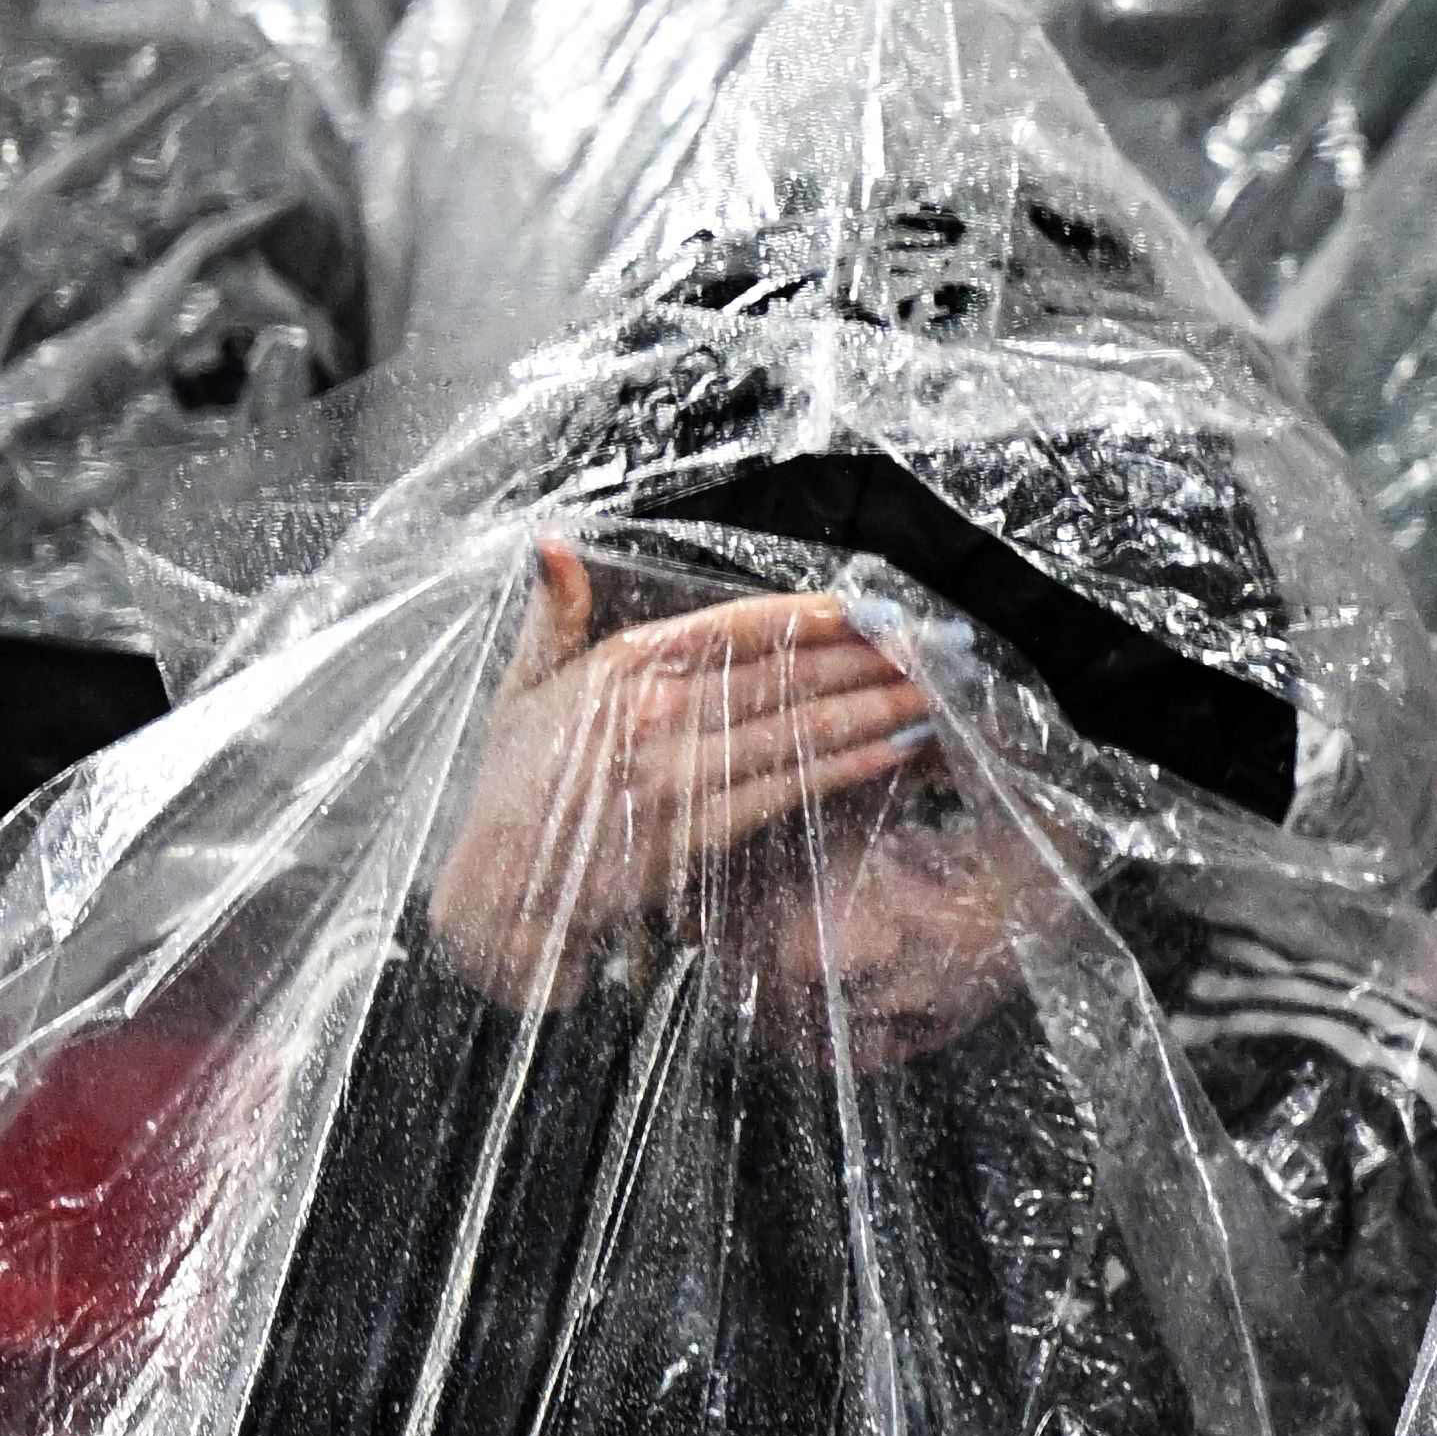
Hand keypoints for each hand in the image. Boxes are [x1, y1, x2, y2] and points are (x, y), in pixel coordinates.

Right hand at [423, 545, 941, 1006]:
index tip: (872, 606)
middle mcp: (657, 712)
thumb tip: (554, 542)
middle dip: (868, 657)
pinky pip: (792, 788)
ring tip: (936, 691)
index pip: (740, 627)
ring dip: (878, 707)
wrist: (500, 892)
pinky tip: (898, 749)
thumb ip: (553, 612)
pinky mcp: (699, 833)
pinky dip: (851, 766)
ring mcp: (681, 774)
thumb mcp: (520, 688)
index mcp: (623, 666)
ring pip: (802, 727)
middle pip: (789, 673)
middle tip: (935, 645)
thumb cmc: (515, 787)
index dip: (813, 615)